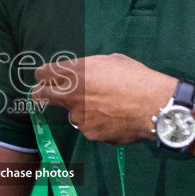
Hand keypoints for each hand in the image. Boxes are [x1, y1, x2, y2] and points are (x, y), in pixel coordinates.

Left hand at [30, 54, 175, 144]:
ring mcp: (79, 117)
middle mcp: (71, 96)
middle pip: (42, 95)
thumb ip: (89, 69)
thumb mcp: (110, 62)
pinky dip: (98, 124)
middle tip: (43, 94)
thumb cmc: (135, 77)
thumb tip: (83, 75)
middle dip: (41, 94)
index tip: (45, 77)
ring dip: (82, 111)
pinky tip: (115, 119)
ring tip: (107, 107)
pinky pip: (90, 127)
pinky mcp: (90, 134)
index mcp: (75, 73)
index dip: (44, 75)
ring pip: (73, 114)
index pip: (43, 73)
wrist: (153, 105)